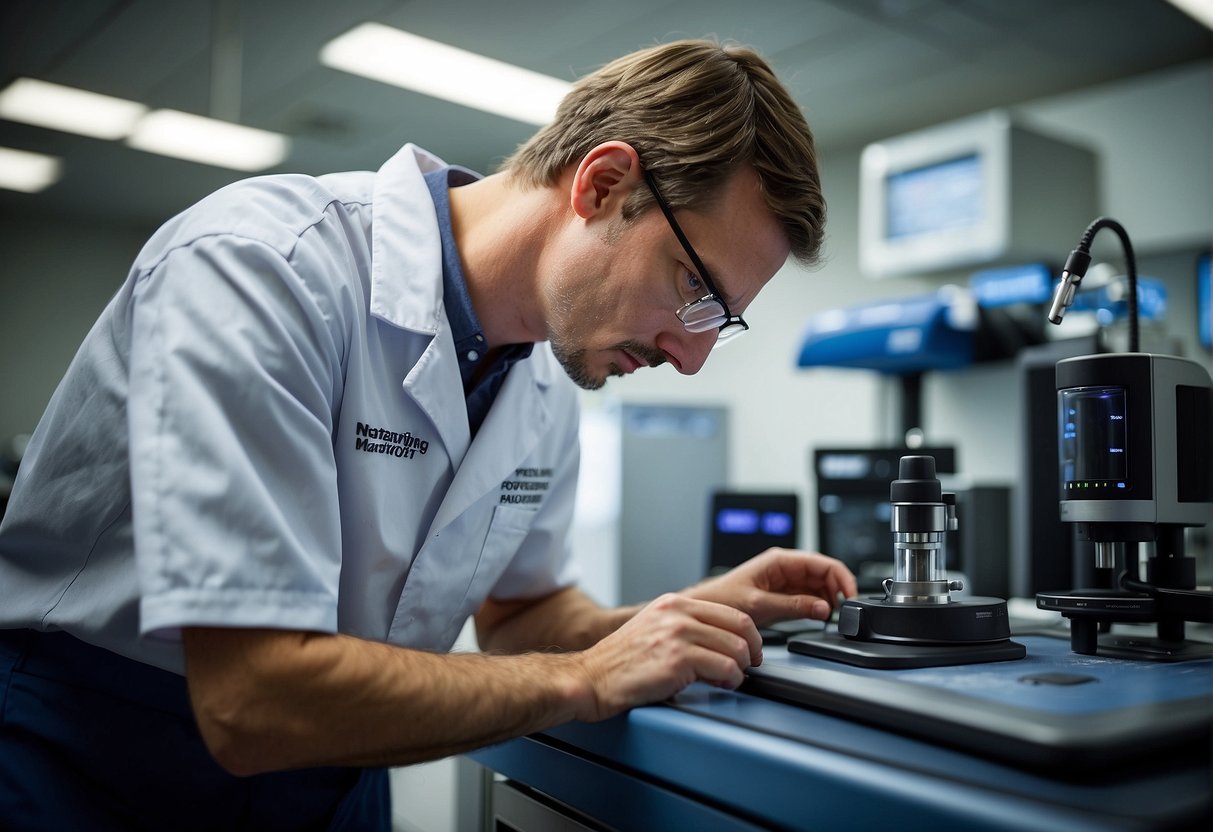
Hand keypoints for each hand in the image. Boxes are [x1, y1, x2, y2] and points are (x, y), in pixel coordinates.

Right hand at [570, 593, 761, 721]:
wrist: (590, 678)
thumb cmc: (619, 661)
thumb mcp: (653, 626)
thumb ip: (684, 624)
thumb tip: (719, 637)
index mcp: (673, 603)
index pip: (731, 611)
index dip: (749, 634)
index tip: (750, 649)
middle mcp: (677, 614)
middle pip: (741, 627)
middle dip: (752, 651)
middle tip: (748, 666)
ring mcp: (677, 635)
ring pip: (737, 648)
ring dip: (741, 669)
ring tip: (729, 679)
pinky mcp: (677, 660)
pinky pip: (726, 669)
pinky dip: (731, 681)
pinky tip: (720, 685)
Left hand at [682, 548, 856, 626]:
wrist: (707, 612)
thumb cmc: (722, 600)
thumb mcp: (759, 604)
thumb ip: (793, 606)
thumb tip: (823, 607)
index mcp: (779, 560)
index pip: (821, 562)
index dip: (841, 577)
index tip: (850, 595)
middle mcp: (785, 568)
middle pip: (824, 573)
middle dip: (837, 589)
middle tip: (845, 611)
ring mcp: (785, 581)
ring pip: (819, 586)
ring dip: (830, 599)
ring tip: (833, 615)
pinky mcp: (783, 595)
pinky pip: (809, 597)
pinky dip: (819, 606)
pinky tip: (821, 616)